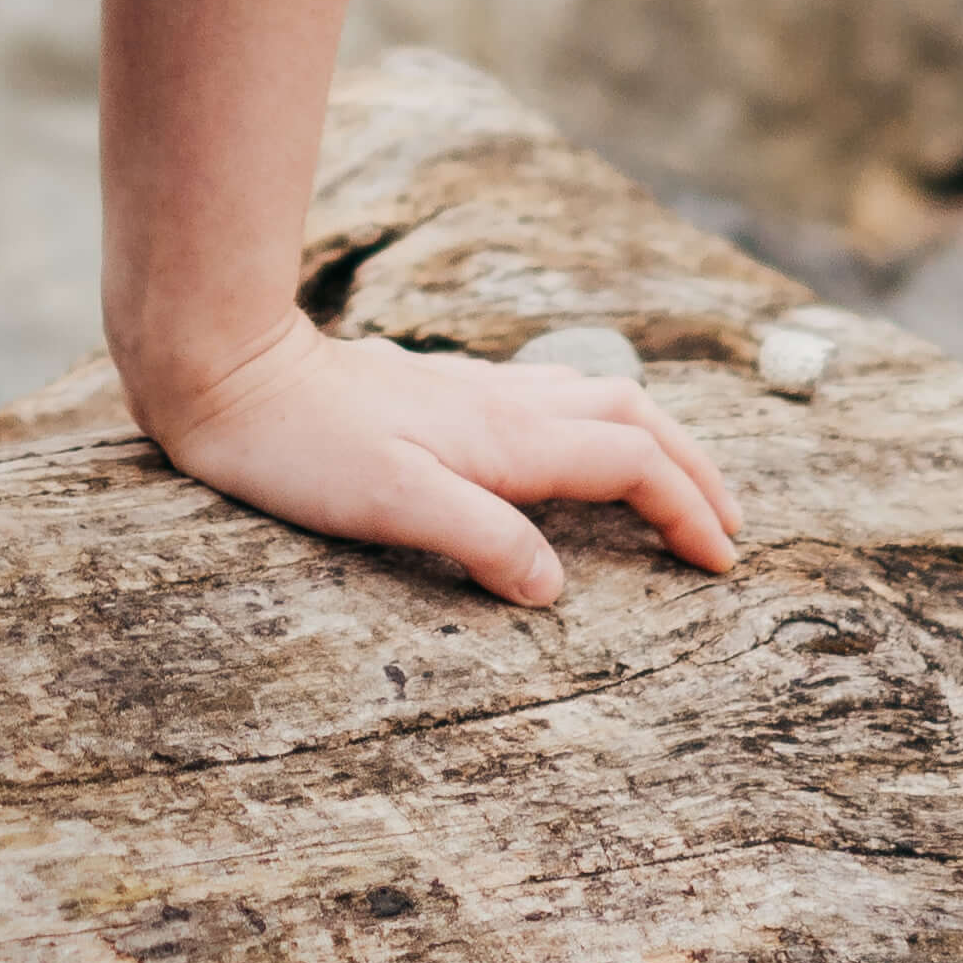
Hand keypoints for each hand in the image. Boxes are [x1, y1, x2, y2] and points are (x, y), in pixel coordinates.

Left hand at [134, 316, 745, 611]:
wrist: (230, 374)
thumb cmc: (301, 450)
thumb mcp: (391, 505)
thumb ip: (482, 541)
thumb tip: (556, 588)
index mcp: (508, 438)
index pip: (633, 465)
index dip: (688, 511)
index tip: (723, 562)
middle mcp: (506, 406)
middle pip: (636, 418)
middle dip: (695, 470)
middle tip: (732, 524)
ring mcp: (476, 394)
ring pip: (599, 398)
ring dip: (655, 441)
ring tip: (682, 486)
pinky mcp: (445, 393)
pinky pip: (555, 398)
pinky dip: (600, 423)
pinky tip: (582, 443)